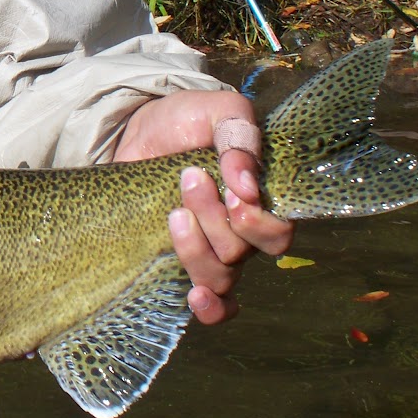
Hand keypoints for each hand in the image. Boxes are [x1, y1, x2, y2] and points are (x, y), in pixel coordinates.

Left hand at [113, 89, 293, 324]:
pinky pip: (212, 305)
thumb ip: (239, 135)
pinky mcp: (180, 261)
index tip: (231, 191)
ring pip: (220, 275)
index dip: (257, 222)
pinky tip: (193, 295)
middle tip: (190, 178)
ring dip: (194, 246)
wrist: (138, 129)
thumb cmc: (184, 119)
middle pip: (243, 253)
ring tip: (173, 211)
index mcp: (260, 200)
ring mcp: (211, 250)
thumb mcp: (217, 110)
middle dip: (214, 219)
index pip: (279, 233)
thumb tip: (245, 183)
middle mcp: (242, 233)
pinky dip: (209, 307)